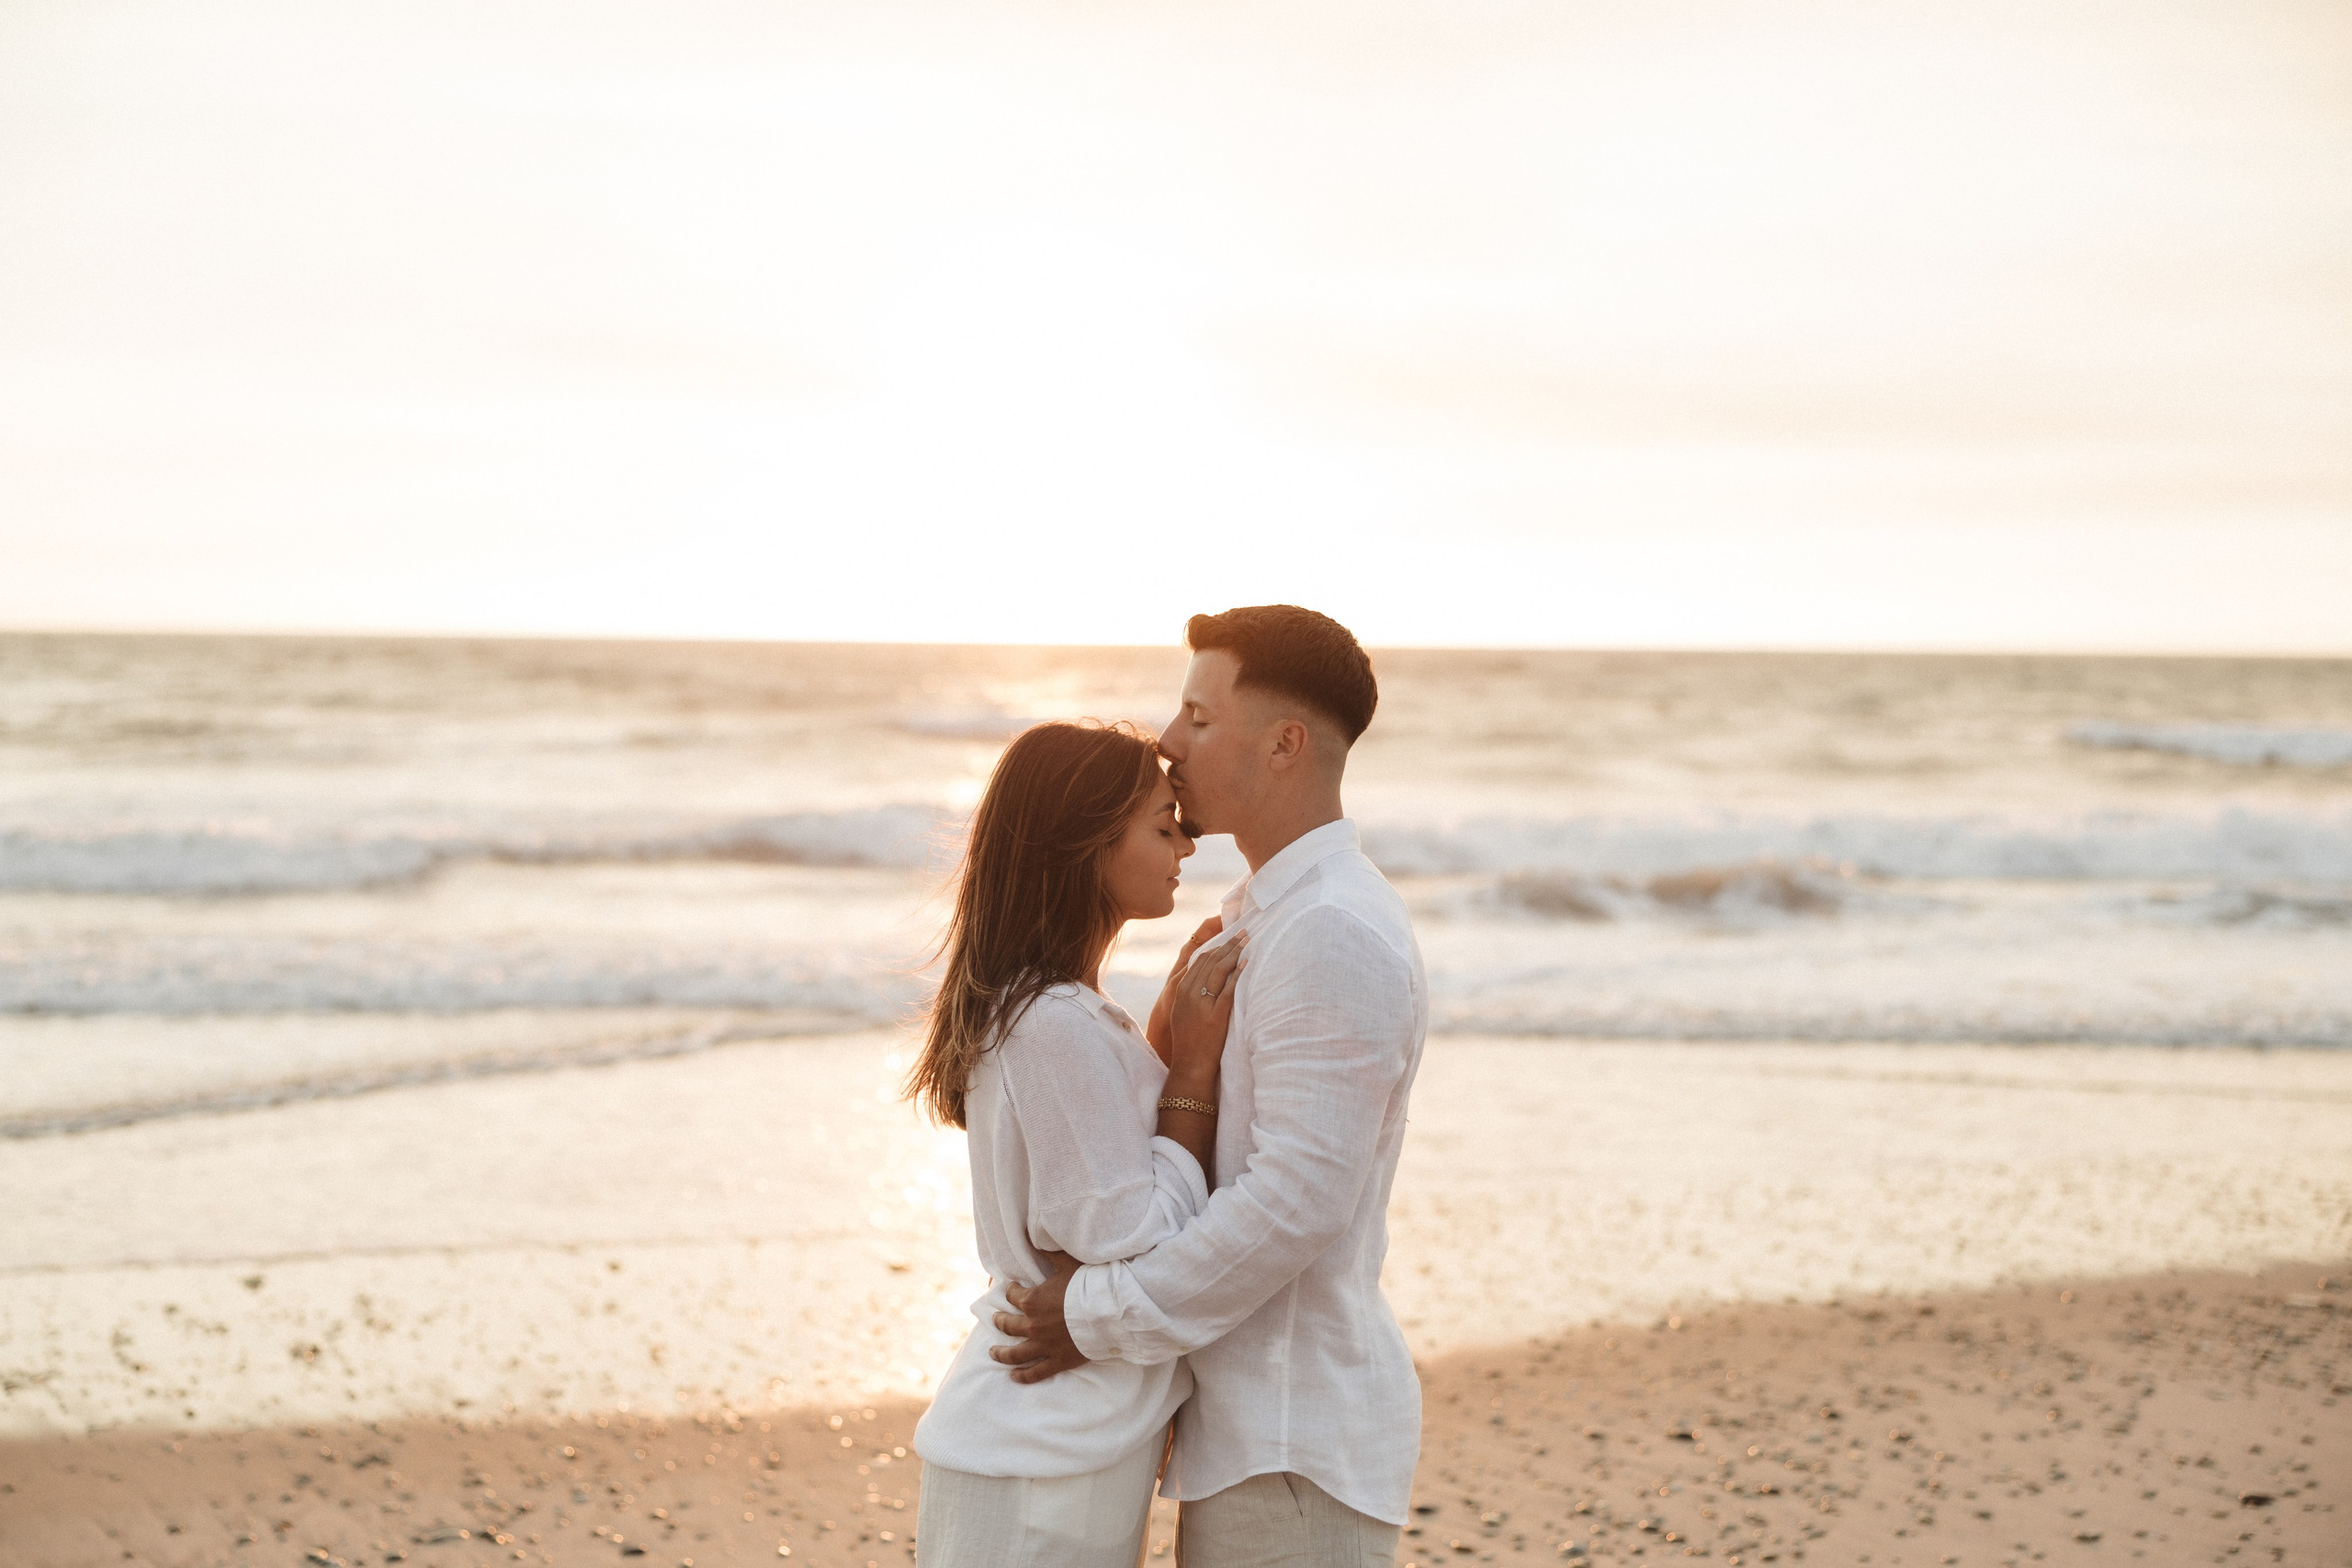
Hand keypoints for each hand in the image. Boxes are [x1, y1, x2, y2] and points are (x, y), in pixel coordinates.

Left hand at [989, 1250, 1088, 1383]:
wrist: (1108, 1312)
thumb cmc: (1088, 1285)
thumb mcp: (1067, 1264)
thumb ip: (1050, 1253)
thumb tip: (1036, 1239)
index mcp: (1032, 1301)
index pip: (1012, 1295)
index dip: (1009, 1290)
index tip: (1009, 1289)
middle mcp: (1032, 1325)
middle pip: (1008, 1325)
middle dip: (1000, 1320)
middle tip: (996, 1319)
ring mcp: (1043, 1346)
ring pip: (1015, 1353)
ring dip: (1001, 1353)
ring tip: (992, 1352)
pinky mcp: (1057, 1361)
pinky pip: (1035, 1372)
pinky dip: (1022, 1376)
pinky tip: (1013, 1377)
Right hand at [1164, 930, 1245, 1087]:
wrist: (1189, 1066)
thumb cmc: (1189, 1040)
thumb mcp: (1182, 1012)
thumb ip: (1191, 993)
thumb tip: (1208, 975)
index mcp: (1180, 991)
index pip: (1200, 960)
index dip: (1216, 945)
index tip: (1229, 935)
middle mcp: (1189, 994)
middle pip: (1211, 960)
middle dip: (1228, 944)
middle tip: (1244, 932)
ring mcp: (1202, 1004)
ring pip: (1219, 970)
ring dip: (1235, 952)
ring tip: (1248, 941)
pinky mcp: (1215, 1016)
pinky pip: (1229, 989)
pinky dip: (1238, 973)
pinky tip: (1247, 963)